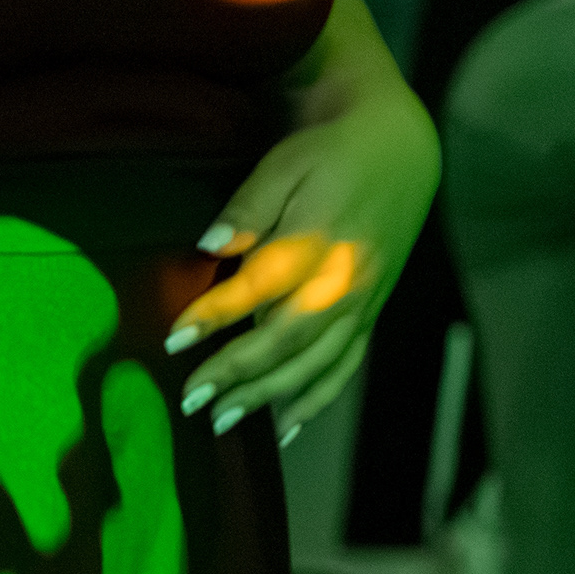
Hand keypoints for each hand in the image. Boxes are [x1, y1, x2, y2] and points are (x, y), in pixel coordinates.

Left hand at [172, 86, 439, 443]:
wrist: (400, 148)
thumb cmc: (332, 153)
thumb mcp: (285, 164)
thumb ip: (248, 207)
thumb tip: (209, 246)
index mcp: (317, 243)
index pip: (257, 290)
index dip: (214, 317)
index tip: (174, 340)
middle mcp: (343, 281)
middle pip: (287, 340)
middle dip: (237, 374)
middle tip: (192, 400)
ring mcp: (362, 302)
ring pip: (316, 363)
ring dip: (270, 396)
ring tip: (224, 421)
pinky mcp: (371, 311)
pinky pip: (345, 365)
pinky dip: (317, 398)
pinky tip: (285, 425)